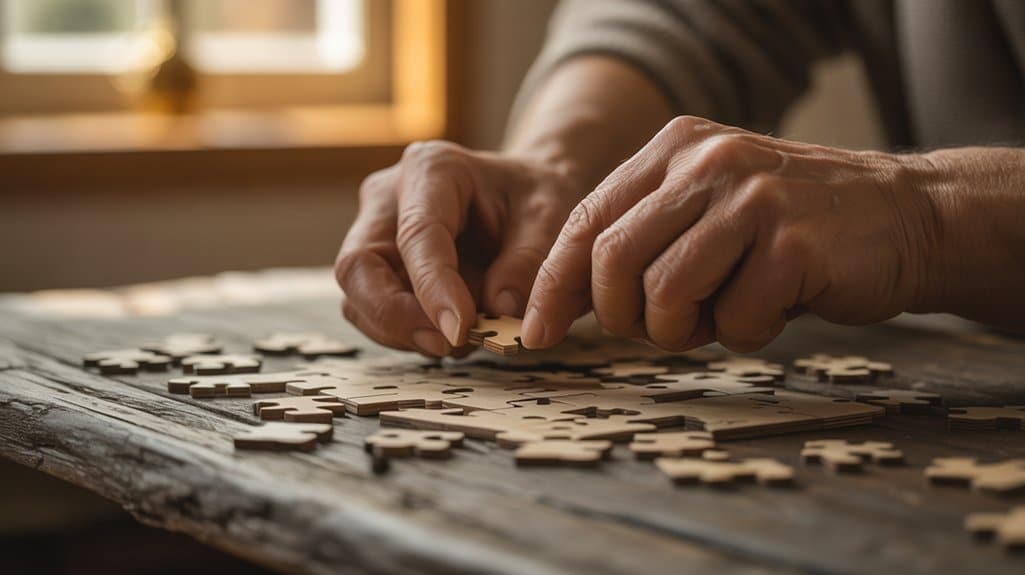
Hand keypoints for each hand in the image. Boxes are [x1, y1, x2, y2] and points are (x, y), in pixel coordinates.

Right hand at [336, 141, 581, 356]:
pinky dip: (408, 333)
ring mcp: (377, 233)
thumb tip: (500, 310)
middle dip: (395, 316)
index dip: (432, 287)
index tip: (460, 329)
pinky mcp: (380, 268)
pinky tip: (450, 335)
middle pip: (358, 266)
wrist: (525, 196)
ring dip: (403, 331)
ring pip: (358, 297)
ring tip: (462, 339)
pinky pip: (375, 311)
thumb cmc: (534, 196)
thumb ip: (528, 262)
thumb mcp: (550, 217)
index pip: (417, 234)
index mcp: (432, 169)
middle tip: (448, 344)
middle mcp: (389, 198)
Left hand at [522, 116, 941, 351]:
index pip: (586, 221)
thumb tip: (564, 302)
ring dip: (684, 330)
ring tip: (722, 315)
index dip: (554, 285)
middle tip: (659, 328)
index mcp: (674, 150)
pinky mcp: (793, 241)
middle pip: (612, 261)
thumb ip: (642, 241)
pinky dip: (745, 334)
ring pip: (664, 293)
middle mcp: (707, 162)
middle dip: (623, 316)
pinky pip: (733, 320)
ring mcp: (752, 197)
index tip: (538, 333)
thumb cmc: (788, 231)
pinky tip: (775, 309)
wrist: (904, 217)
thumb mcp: (706, 213)